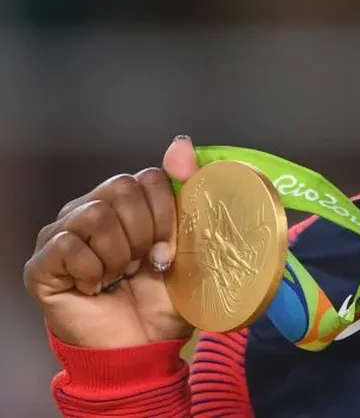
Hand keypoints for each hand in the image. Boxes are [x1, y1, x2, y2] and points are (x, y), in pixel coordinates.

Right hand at [24, 136, 199, 348]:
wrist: (143, 347)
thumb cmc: (163, 297)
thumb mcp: (189, 241)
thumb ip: (186, 189)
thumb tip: (181, 141)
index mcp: (124, 203)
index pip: (148, 177)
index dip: (166, 214)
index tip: (169, 250)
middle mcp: (88, 210)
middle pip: (121, 189)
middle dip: (144, 233)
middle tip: (143, 265)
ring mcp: (60, 235)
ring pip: (94, 215)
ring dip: (119, 254)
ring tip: (119, 277)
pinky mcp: (41, 264)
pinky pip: (68, 245)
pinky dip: (94, 271)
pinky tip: (97, 288)